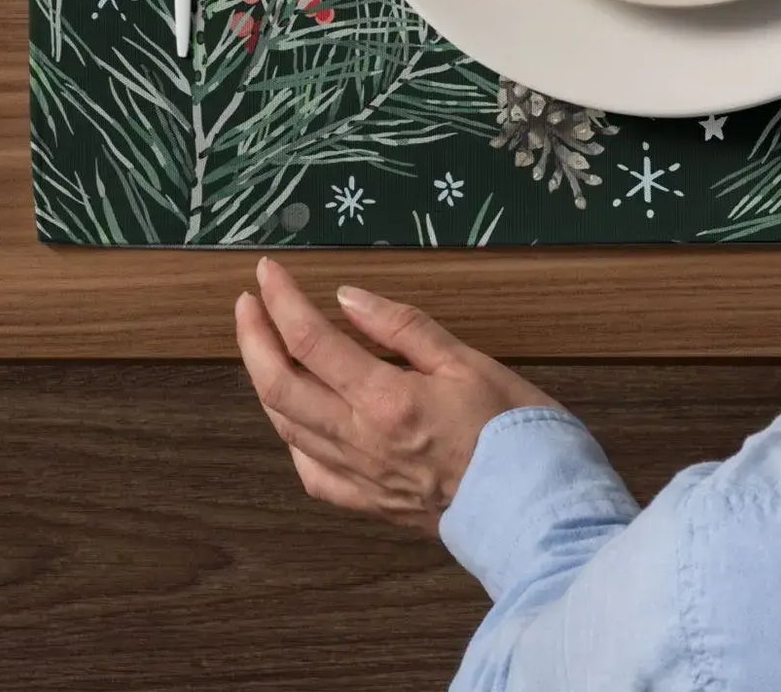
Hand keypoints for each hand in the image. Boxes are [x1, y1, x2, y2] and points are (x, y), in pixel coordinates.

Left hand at [235, 257, 559, 533]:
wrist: (533, 508)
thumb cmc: (512, 428)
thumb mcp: (468, 360)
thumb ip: (405, 328)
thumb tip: (349, 298)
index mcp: (385, 399)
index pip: (311, 341)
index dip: (282, 301)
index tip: (269, 271)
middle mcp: (359, 440)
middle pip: (279, 386)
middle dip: (254, 338)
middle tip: (247, 302)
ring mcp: (358, 477)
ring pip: (286, 427)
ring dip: (264, 380)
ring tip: (263, 346)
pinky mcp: (367, 503)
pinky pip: (310, 471)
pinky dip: (291, 436)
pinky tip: (295, 418)